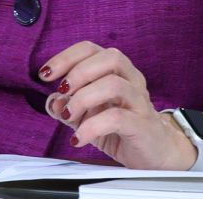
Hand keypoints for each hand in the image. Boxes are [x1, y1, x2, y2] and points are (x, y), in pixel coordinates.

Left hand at [40, 41, 195, 169]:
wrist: (156, 153)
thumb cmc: (122, 129)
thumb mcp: (88, 116)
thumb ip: (68, 107)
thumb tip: (52, 101)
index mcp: (117, 71)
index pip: (92, 49)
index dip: (66, 57)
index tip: (46, 74)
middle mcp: (131, 79)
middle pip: (109, 58)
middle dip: (78, 72)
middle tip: (62, 92)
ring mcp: (139, 101)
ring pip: (113, 84)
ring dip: (83, 98)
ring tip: (69, 116)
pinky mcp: (143, 125)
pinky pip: (117, 118)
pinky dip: (91, 127)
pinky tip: (78, 138)